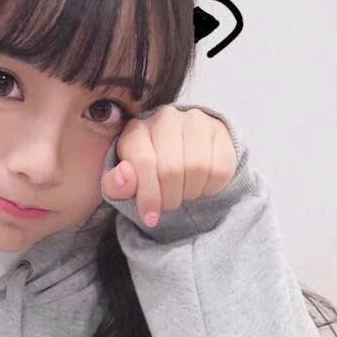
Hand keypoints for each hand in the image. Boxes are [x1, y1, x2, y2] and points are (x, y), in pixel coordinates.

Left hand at [102, 105, 237, 226]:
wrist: (180, 152)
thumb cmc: (146, 171)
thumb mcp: (125, 181)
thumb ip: (116, 184)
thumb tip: (125, 175)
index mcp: (135, 130)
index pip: (144, 163)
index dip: (148, 196)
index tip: (150, 218)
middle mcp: (165, 118)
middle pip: (171, 169)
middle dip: (170, 198)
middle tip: (169, 205)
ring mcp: (194, 120)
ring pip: (198, 168)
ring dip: (191, 192)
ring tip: (184, 193)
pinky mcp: (219, 129)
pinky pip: (220, 168)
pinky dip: (211, 187)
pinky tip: (201, 185)